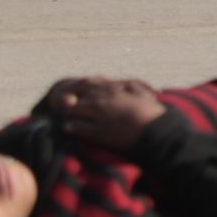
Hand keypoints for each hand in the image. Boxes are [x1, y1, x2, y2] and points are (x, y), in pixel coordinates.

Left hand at [43, 76, 166, 150]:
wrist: (156, 132)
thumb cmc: (152, 112)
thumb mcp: (142, 93)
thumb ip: (128, 86)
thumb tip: (118, 84)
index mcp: (113, 90)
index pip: (89, 85)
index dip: (79, 89)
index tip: (74, 93)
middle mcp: (103, 101)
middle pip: (78, 97)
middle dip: (69, 101)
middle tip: (61, 106)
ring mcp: (100, 116)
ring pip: (74, 111)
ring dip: (68, 113)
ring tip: (63, 117)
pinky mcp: (98, 132)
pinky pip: (77, 128)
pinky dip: (71, 127)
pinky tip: (68, 128)